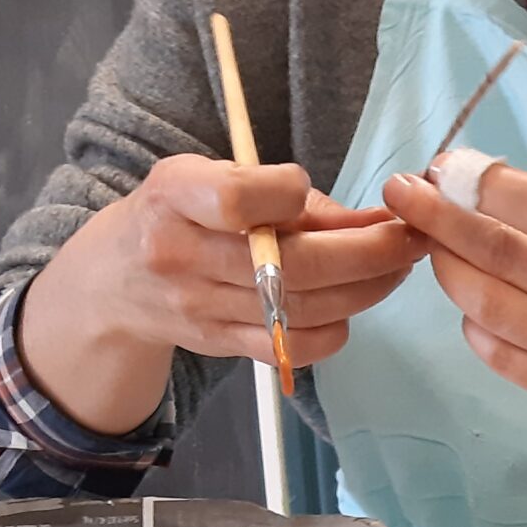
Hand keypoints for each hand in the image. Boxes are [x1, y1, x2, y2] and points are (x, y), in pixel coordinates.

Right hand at [20, 154, 426, 432]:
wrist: (114, 280)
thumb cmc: (179, 214)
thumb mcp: (212, 179)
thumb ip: (286, 197)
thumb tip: (374, 218)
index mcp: (175, 196)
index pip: (239, 199)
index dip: (289, 193)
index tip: (308, 189)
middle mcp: (182, 255)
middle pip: (294, 264)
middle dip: (369, 252)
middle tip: (412, 238)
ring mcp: (200, 307)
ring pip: (304, 308)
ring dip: (367, 288)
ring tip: (398, 266)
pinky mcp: (220, 345)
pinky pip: (292, 347)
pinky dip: (335, 330)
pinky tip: (352, 305)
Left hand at [383, 158, 526, 431]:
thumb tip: (468, 185)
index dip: (485, 184)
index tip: (444, 167)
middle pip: (503, 257)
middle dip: (439, 219)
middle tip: (403, 194)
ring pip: (488, 307)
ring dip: (446, 269)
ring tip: (433, 247)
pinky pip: (497, 353)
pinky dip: (472, 320)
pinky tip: (473, 302)